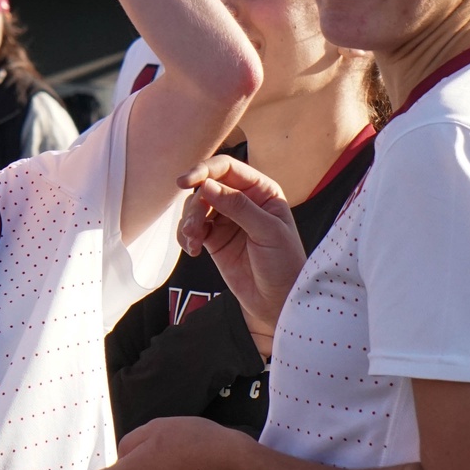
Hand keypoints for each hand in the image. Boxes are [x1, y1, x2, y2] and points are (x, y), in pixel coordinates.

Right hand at [176, 156, 305, 333]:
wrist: (277, 301)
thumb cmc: (284, 264)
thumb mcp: (267, 232)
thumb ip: (239, 207)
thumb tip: (207, 185)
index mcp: (261, 190)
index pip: (227, 168)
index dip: (204, 170)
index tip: (185, 182)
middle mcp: (242, 199)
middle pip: (206, 186)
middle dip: (195, 205)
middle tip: (193, 228)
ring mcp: (226, 218)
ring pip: (196, 206)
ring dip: (189, 221)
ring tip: (193, 242)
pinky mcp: (214, 238)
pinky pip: (191, 227)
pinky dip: (186, 235)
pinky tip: (191, 250)